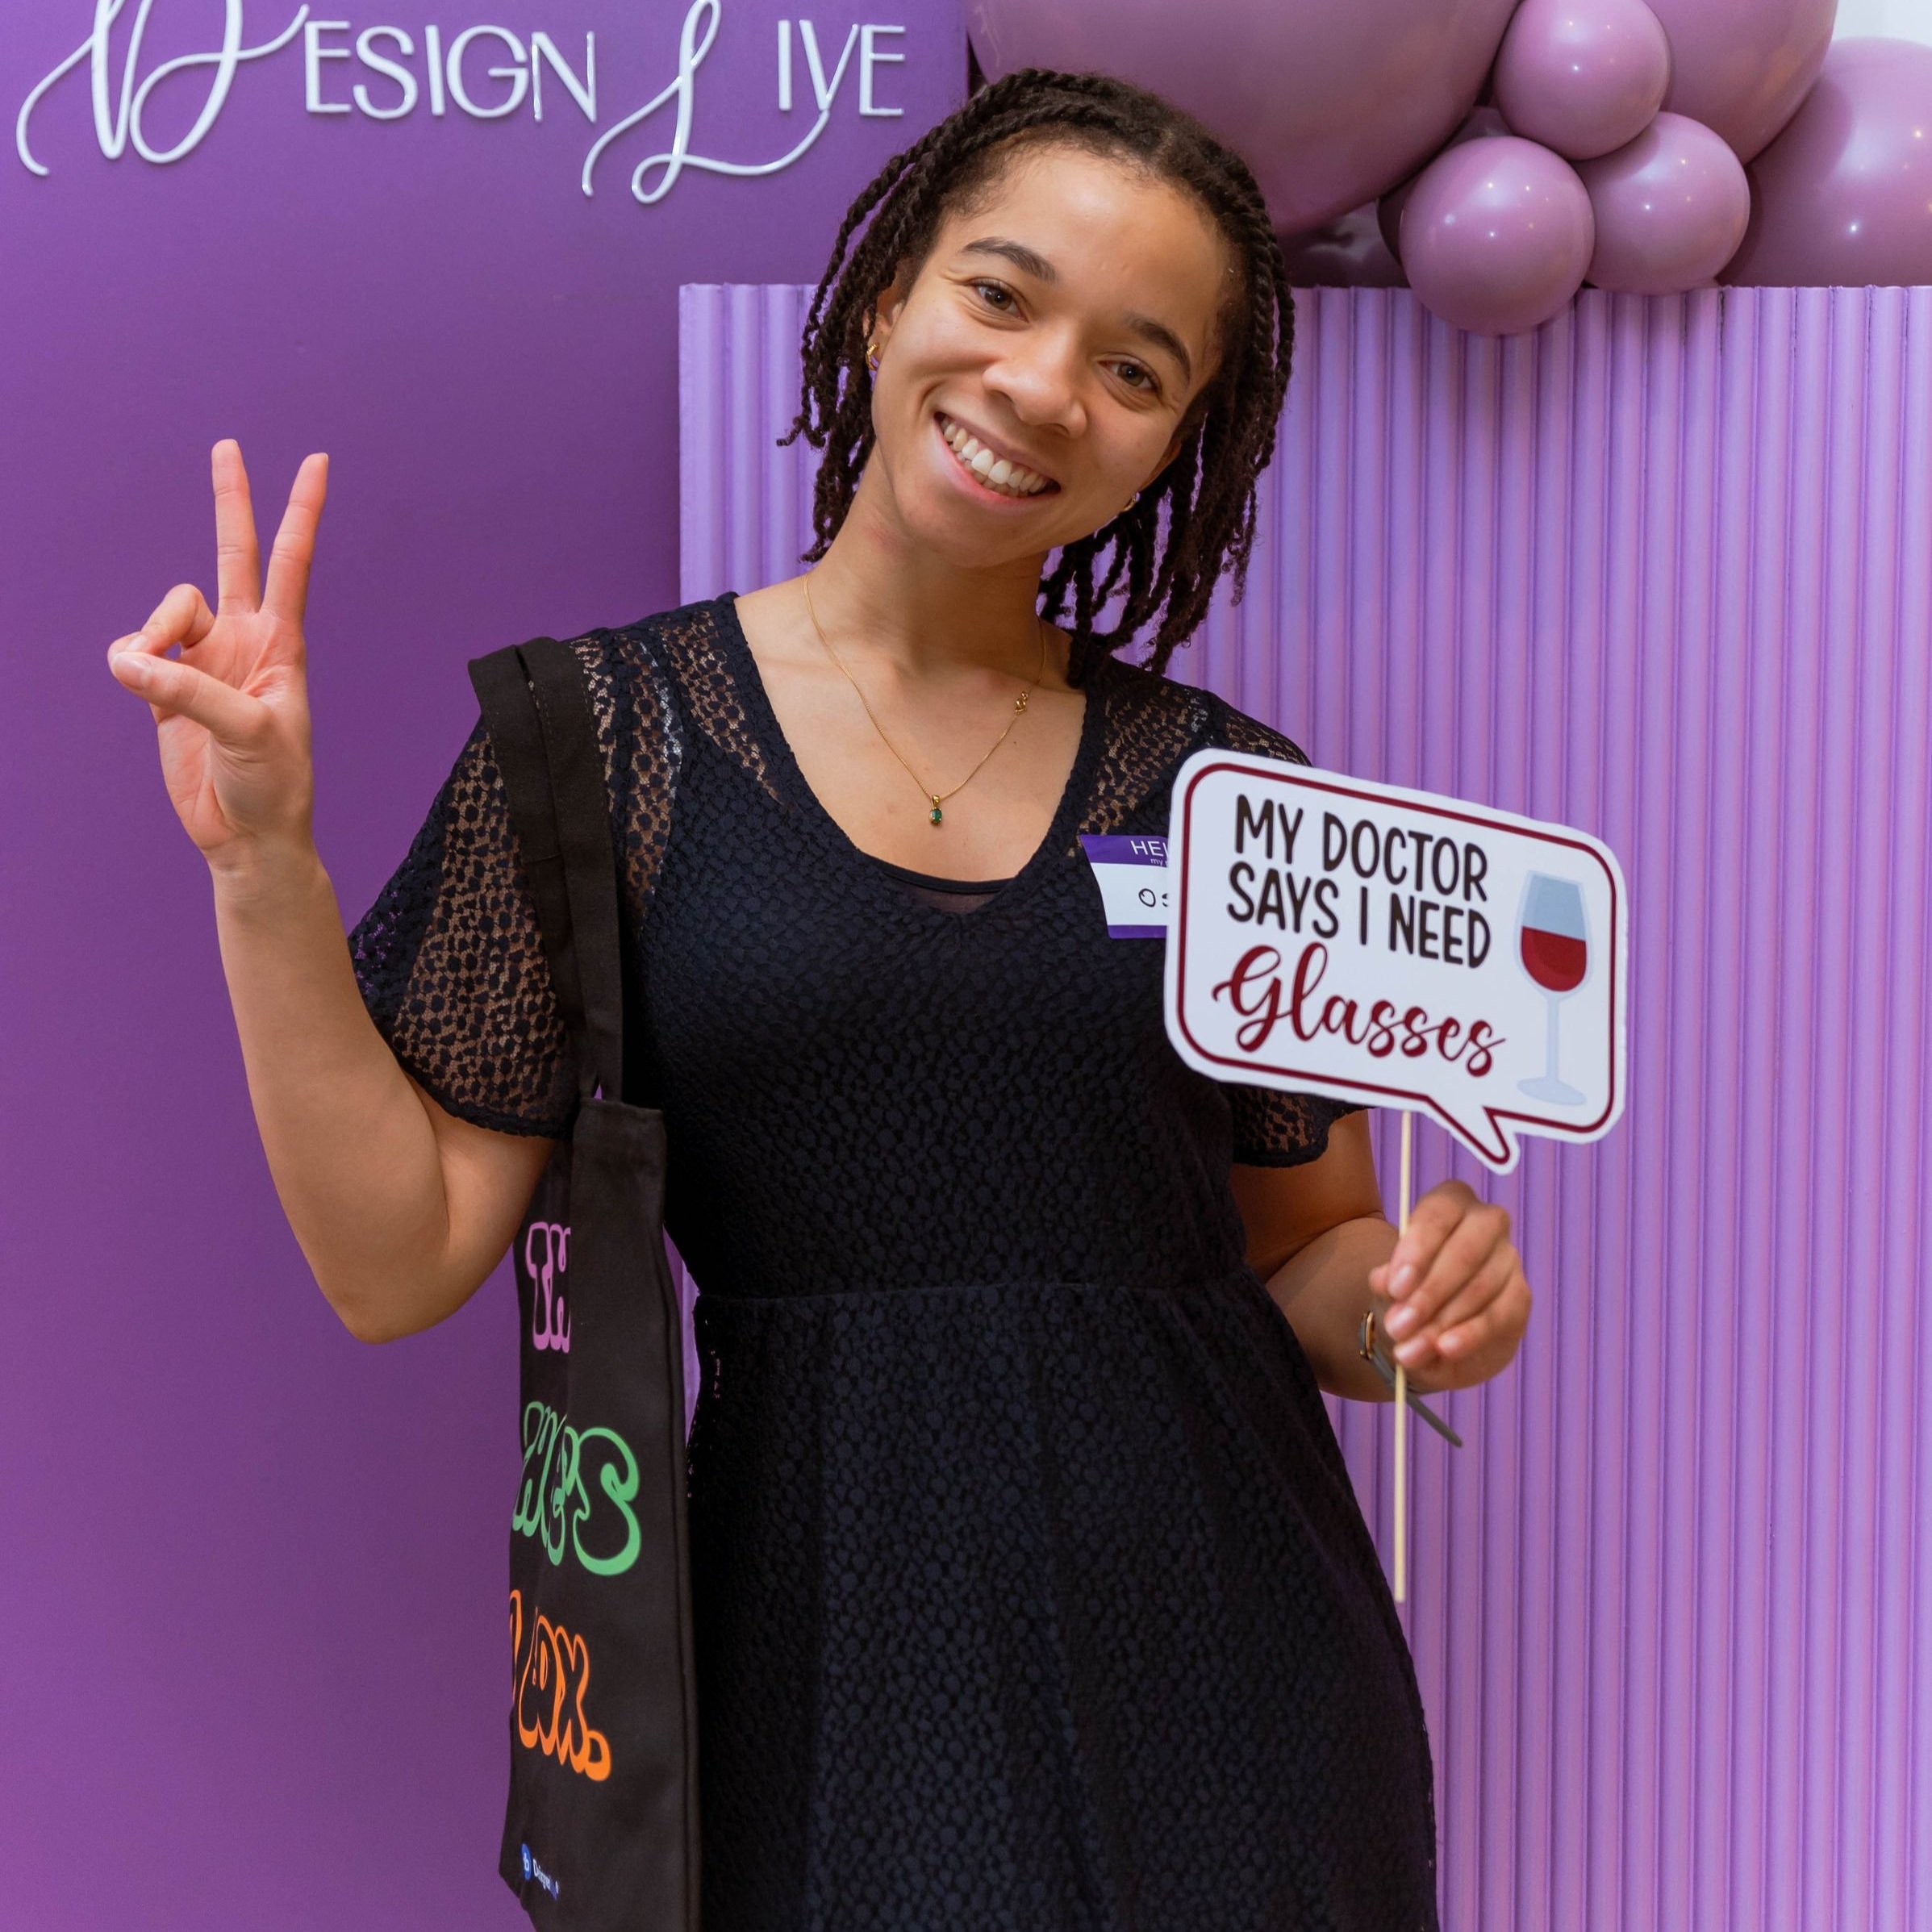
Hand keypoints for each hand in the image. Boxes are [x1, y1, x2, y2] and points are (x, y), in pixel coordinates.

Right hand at [107, 439, 328, 874]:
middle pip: (233, 553)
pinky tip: (142, 690)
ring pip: (163, 610)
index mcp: (281, 645)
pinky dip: (130, 665)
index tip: (320, 462)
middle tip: (228, 445)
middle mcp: (242, 642)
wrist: (246, 836)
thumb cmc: (271, 787)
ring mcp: (203, 661)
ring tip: (152, 680)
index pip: (292, 564)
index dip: (302, 512)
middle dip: (230, 501)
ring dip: (150, 636)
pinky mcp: (165, 687)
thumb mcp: (248, 735)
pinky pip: (132, 651)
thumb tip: (130, 661)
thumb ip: (189, 691)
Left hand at [1366, 1178, 1530, 1392]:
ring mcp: (1508, 1258)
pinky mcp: (1521, 1296)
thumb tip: (1383, 1281)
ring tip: (1410, 1350)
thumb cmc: (1410, 1292)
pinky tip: (1445, 1349)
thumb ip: (1386, 1282)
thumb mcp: (1389, 1288)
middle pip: (1464, 1252)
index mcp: (1449, 1204)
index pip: (1437, 1215)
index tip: (1394, 1288)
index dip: (1416, 1250)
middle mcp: (1486, 1223)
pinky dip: (1471, 1335)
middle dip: (1430, 1293)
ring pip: (1481, 1287)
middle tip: (1399, 1326)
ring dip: (1443, 1321)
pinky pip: (1500, 1315)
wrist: (1434, 1328)